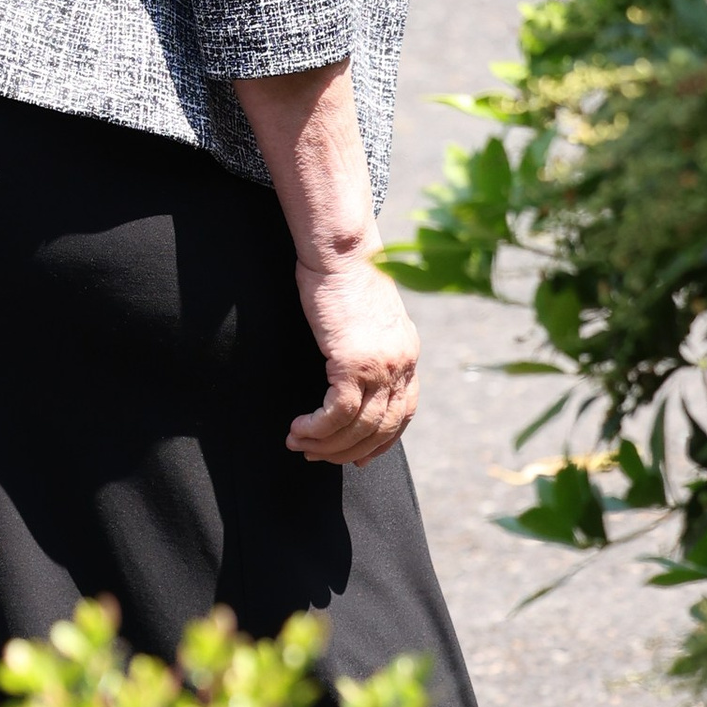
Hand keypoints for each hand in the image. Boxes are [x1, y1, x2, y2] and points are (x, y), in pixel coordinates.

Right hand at [288, 247, 418, 466]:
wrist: (341, 249)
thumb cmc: (343, 274)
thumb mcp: (365, 316)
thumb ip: (368, 344)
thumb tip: (350, 366)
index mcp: (408, 353)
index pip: (403, 413)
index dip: (381, 441)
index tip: (358, 457)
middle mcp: (402, 364)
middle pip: (382, 428)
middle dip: (346, 450)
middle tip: (315, 454)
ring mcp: (382, 366)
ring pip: (358, 427)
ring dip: (326, 443)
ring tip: (298, 443)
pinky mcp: (354, 363)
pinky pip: (337, 413)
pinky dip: (317, 428)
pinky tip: (298, 428)